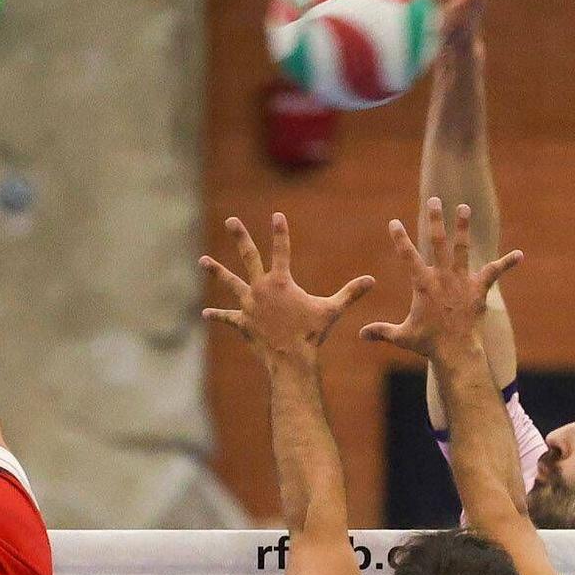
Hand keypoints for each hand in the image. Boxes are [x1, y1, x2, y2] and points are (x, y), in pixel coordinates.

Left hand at [201, 215, 373, 363]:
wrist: (291, 359)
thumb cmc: (313, 334)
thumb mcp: (333, 310)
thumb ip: (350, 293)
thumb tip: (372, 280)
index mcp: (281, 282)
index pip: (282, 249)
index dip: (280, 232)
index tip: (276, 215)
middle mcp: (261, 288)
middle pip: (249, 256)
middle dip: (240, 236)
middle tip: (232, 220)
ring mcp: (249, 305)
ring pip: (229, 283)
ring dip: (216, 271)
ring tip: (202, 260)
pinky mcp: (242, 322)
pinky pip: (227, 317)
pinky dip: (218, 315)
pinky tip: (205, 312)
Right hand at [360, 198, 520, 360]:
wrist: (456, 352)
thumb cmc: (428, 344)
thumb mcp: (401, 336)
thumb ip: (381, 331)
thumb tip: (361, 334)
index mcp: (423, 285)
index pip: (408, 256)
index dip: (400, 238)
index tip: (394, 222)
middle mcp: (442, 277)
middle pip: (437, 242)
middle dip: (435, 220)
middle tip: (435, 200)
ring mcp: (462, 281)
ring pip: (462, 248)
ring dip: (463, 227)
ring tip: (464, 208)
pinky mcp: (479, 289)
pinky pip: (494, 272)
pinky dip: (506, 264)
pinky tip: (519, 255)